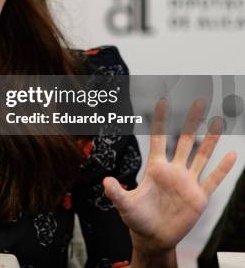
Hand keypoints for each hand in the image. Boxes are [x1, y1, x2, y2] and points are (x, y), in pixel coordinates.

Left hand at [102, 99, 236, 254]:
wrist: (153, 237)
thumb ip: (116, 192)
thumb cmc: (137, 219)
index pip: (159, 139)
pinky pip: (213, 179)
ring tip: (218, 121)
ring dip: (210, 139)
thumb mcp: (124, 204)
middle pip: (185, 141)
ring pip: (202, 156)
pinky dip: (223, 168)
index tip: (164, 101)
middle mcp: (174, 171)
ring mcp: (188, 182)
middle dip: (191, 121)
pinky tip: (231, 155)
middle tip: (198, 101)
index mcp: (155, 168)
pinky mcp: (199, 197)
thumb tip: (105, 181)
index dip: (161, 121)